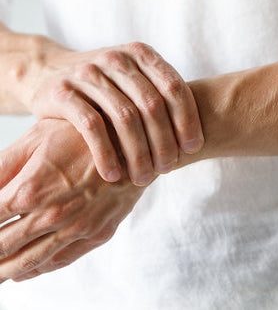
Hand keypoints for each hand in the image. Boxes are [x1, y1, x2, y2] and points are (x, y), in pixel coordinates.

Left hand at [0, 119, 144, 282]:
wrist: (133, 142)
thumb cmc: (84, 135)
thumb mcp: (37, 138)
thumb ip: (3, 166)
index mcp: (30, 190)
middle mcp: (52, 217)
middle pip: (2, 247)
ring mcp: (77, 229)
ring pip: (30, 261)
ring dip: (3, 270)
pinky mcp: (97, 233)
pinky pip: (61, 260)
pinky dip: (37, 270)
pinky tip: (23, 272)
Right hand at [16, 37, 203, 184]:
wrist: (51, 73)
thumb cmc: (105, 87)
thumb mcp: (133, 83)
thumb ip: (160, 99)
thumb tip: (193, 141)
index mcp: (140, 54)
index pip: (174, 87)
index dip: (188, 120)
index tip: (192, 148)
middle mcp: (116, 59)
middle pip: (151, 105)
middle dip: (164, 142)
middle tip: (167, 169)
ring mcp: (88, 73)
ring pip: (124, 118)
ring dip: (138, 154)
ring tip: (143, 177)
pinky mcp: (63, 92)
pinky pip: (92, 127)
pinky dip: (106, 154)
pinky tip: (113, 175)